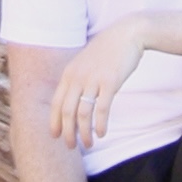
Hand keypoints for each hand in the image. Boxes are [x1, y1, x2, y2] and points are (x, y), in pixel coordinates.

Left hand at [49, 19, 144, 151]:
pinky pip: (102, 108)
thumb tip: (73, 101)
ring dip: (84, 132)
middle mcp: (77, 77)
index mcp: (69, 73)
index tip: (55, 136)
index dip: (54, 122)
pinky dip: (100, 124)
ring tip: (88, 144)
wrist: (126, 34)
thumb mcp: (85, 63)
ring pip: (83, 113)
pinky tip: (102, 133)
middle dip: (67, 132)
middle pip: (67, 111)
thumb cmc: (107, 52)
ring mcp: (93, 79)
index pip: (56, 103)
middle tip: (71, 146)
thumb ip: (77, 79)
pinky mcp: (110, 82)